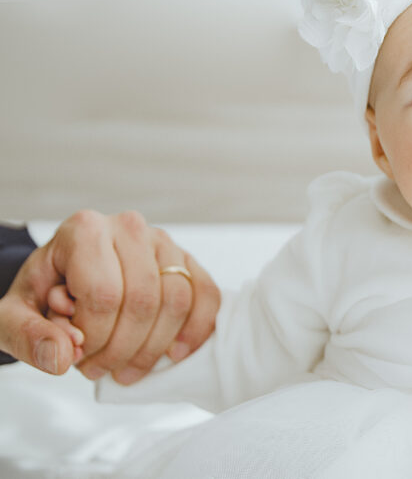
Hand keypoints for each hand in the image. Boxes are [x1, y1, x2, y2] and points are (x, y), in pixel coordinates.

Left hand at [0, 210, 219, 381]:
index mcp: (83, 231)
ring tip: (128, 367)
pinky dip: (196, 329)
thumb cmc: (43, 295)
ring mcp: (162, 242)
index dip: (95, 337)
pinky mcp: (186, 260)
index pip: (103, 293)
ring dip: (155, 347)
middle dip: (123, 348)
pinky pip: (206, 294)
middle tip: (102, 369)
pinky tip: (175, 353)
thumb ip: (28, 336)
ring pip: (177, 301)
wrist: (65, 278)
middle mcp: (128, 227)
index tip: (78, 355)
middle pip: (142, 300)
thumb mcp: (13, 316)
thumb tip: (62, 357)